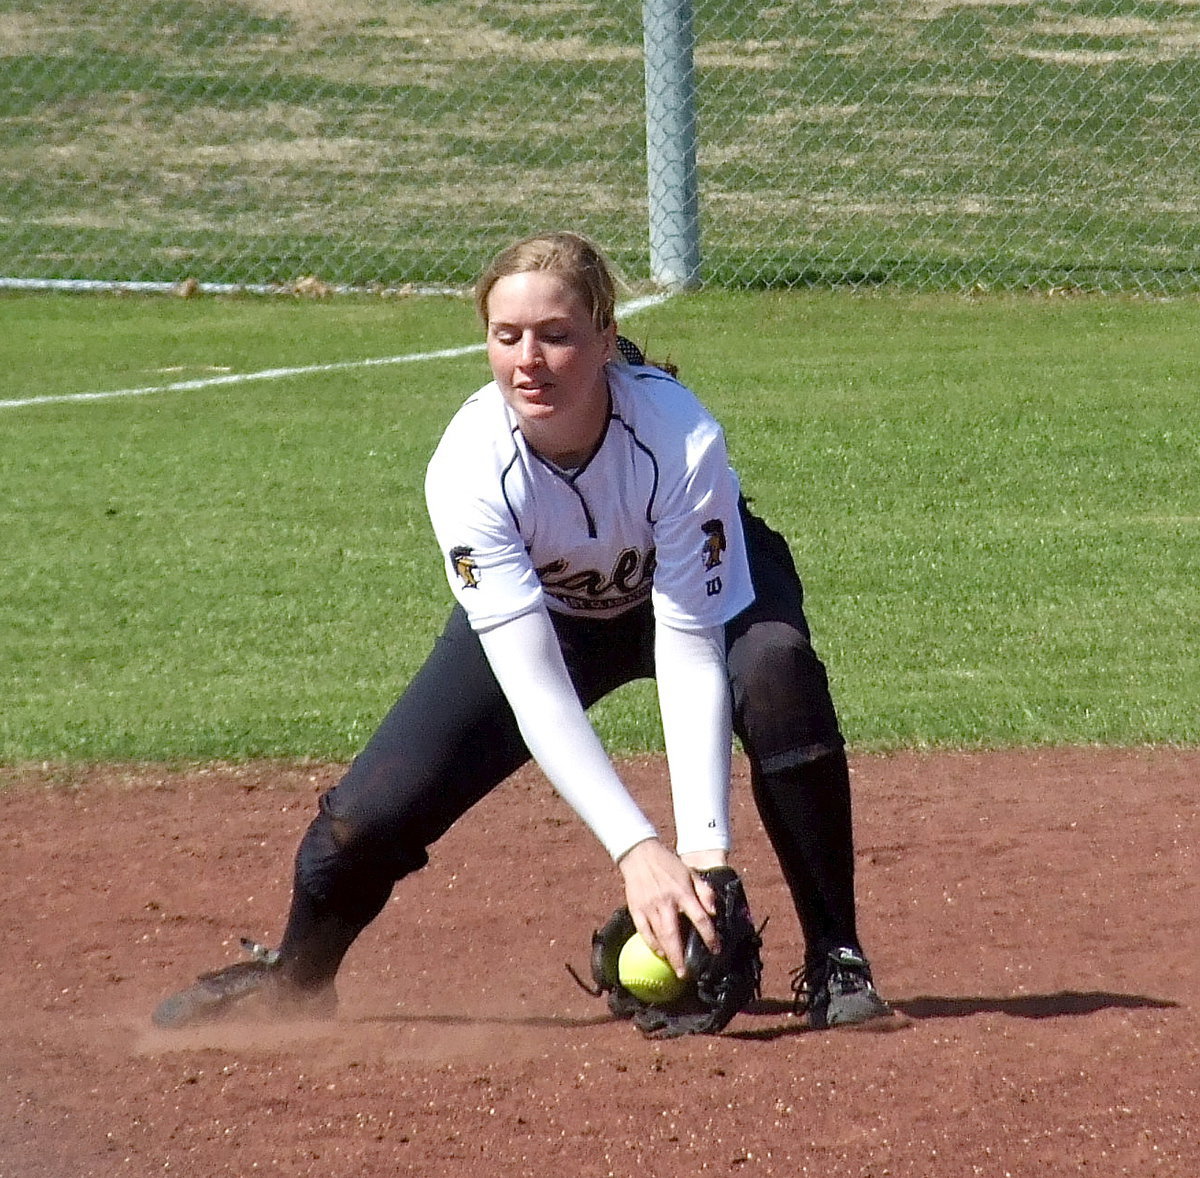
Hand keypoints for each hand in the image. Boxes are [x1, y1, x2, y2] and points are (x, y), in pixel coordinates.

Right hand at [616, 839, 726, 975]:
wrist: (640, 854)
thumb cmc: (669, 864)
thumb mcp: (691, 873)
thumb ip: (705, 892)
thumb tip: (714, 912)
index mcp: (683, 892)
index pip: (700, 918)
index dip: (709, 936)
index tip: (715, 949)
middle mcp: (666, 902)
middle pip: (674, 935)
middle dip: (680, 957)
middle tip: (686, 974)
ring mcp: (649, 907)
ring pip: (658, 936)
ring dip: (667, 954)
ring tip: (675, 968)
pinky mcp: (636, 909)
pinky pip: (643, 931)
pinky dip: (651, 944)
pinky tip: (658, 952)